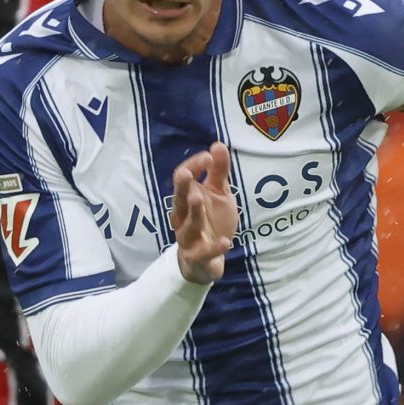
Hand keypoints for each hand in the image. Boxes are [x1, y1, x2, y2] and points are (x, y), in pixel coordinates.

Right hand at [171, 141, 235, 283]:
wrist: (208, 260)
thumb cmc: (212, 222)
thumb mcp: (219, 194)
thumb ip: (218, 172)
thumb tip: (218, 144)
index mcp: (186, 199)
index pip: (183, 179)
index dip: (193, 166)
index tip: (208, 156)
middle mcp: (183, 217)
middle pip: (178, 200)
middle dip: (182, 188)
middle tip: (187, 174)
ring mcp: (188, 238)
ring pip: (188, 225)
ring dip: (193, 213)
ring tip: (199, 198)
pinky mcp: (197, 257)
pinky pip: (203, 253)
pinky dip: (213, 248)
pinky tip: (224, 242)